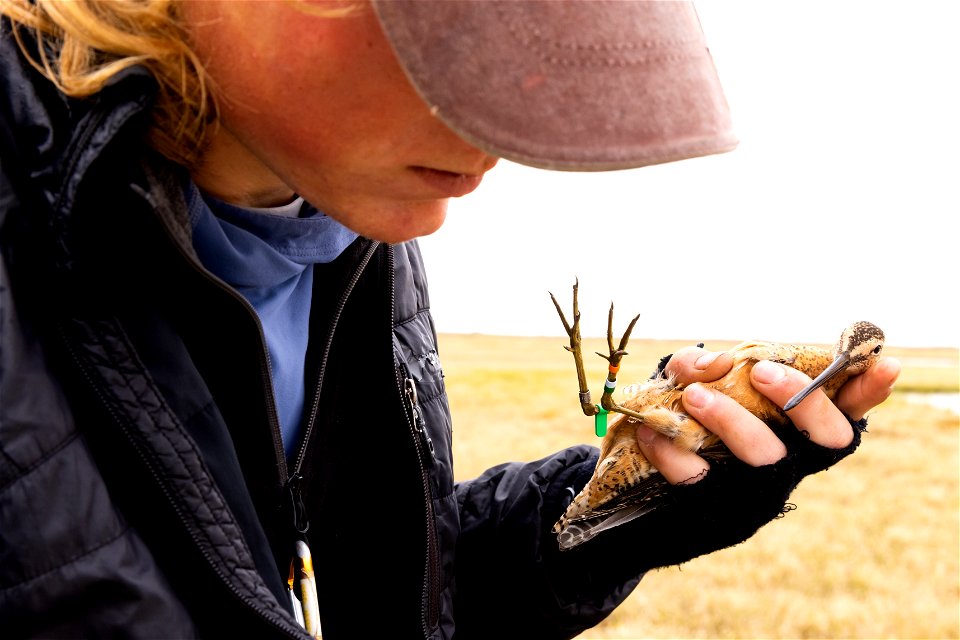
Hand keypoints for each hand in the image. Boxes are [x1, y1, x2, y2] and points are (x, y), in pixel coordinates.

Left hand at [634, 346, 900, 485]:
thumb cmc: (683, 418)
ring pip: (762, 457)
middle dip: (798, 400)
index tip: (887, 364)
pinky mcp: (712, 510)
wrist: (633, 481)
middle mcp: (787, 461)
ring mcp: (753, 489)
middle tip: (760, 370)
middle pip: (820, 440)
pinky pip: (696, 478)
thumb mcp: (695, 382)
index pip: (846, 413)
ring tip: (695, 394)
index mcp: (795, 432)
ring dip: (730, 420)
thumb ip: (704, 365)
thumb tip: (714, 363)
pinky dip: (670, 451)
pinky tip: (651, 429)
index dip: (870, 393)